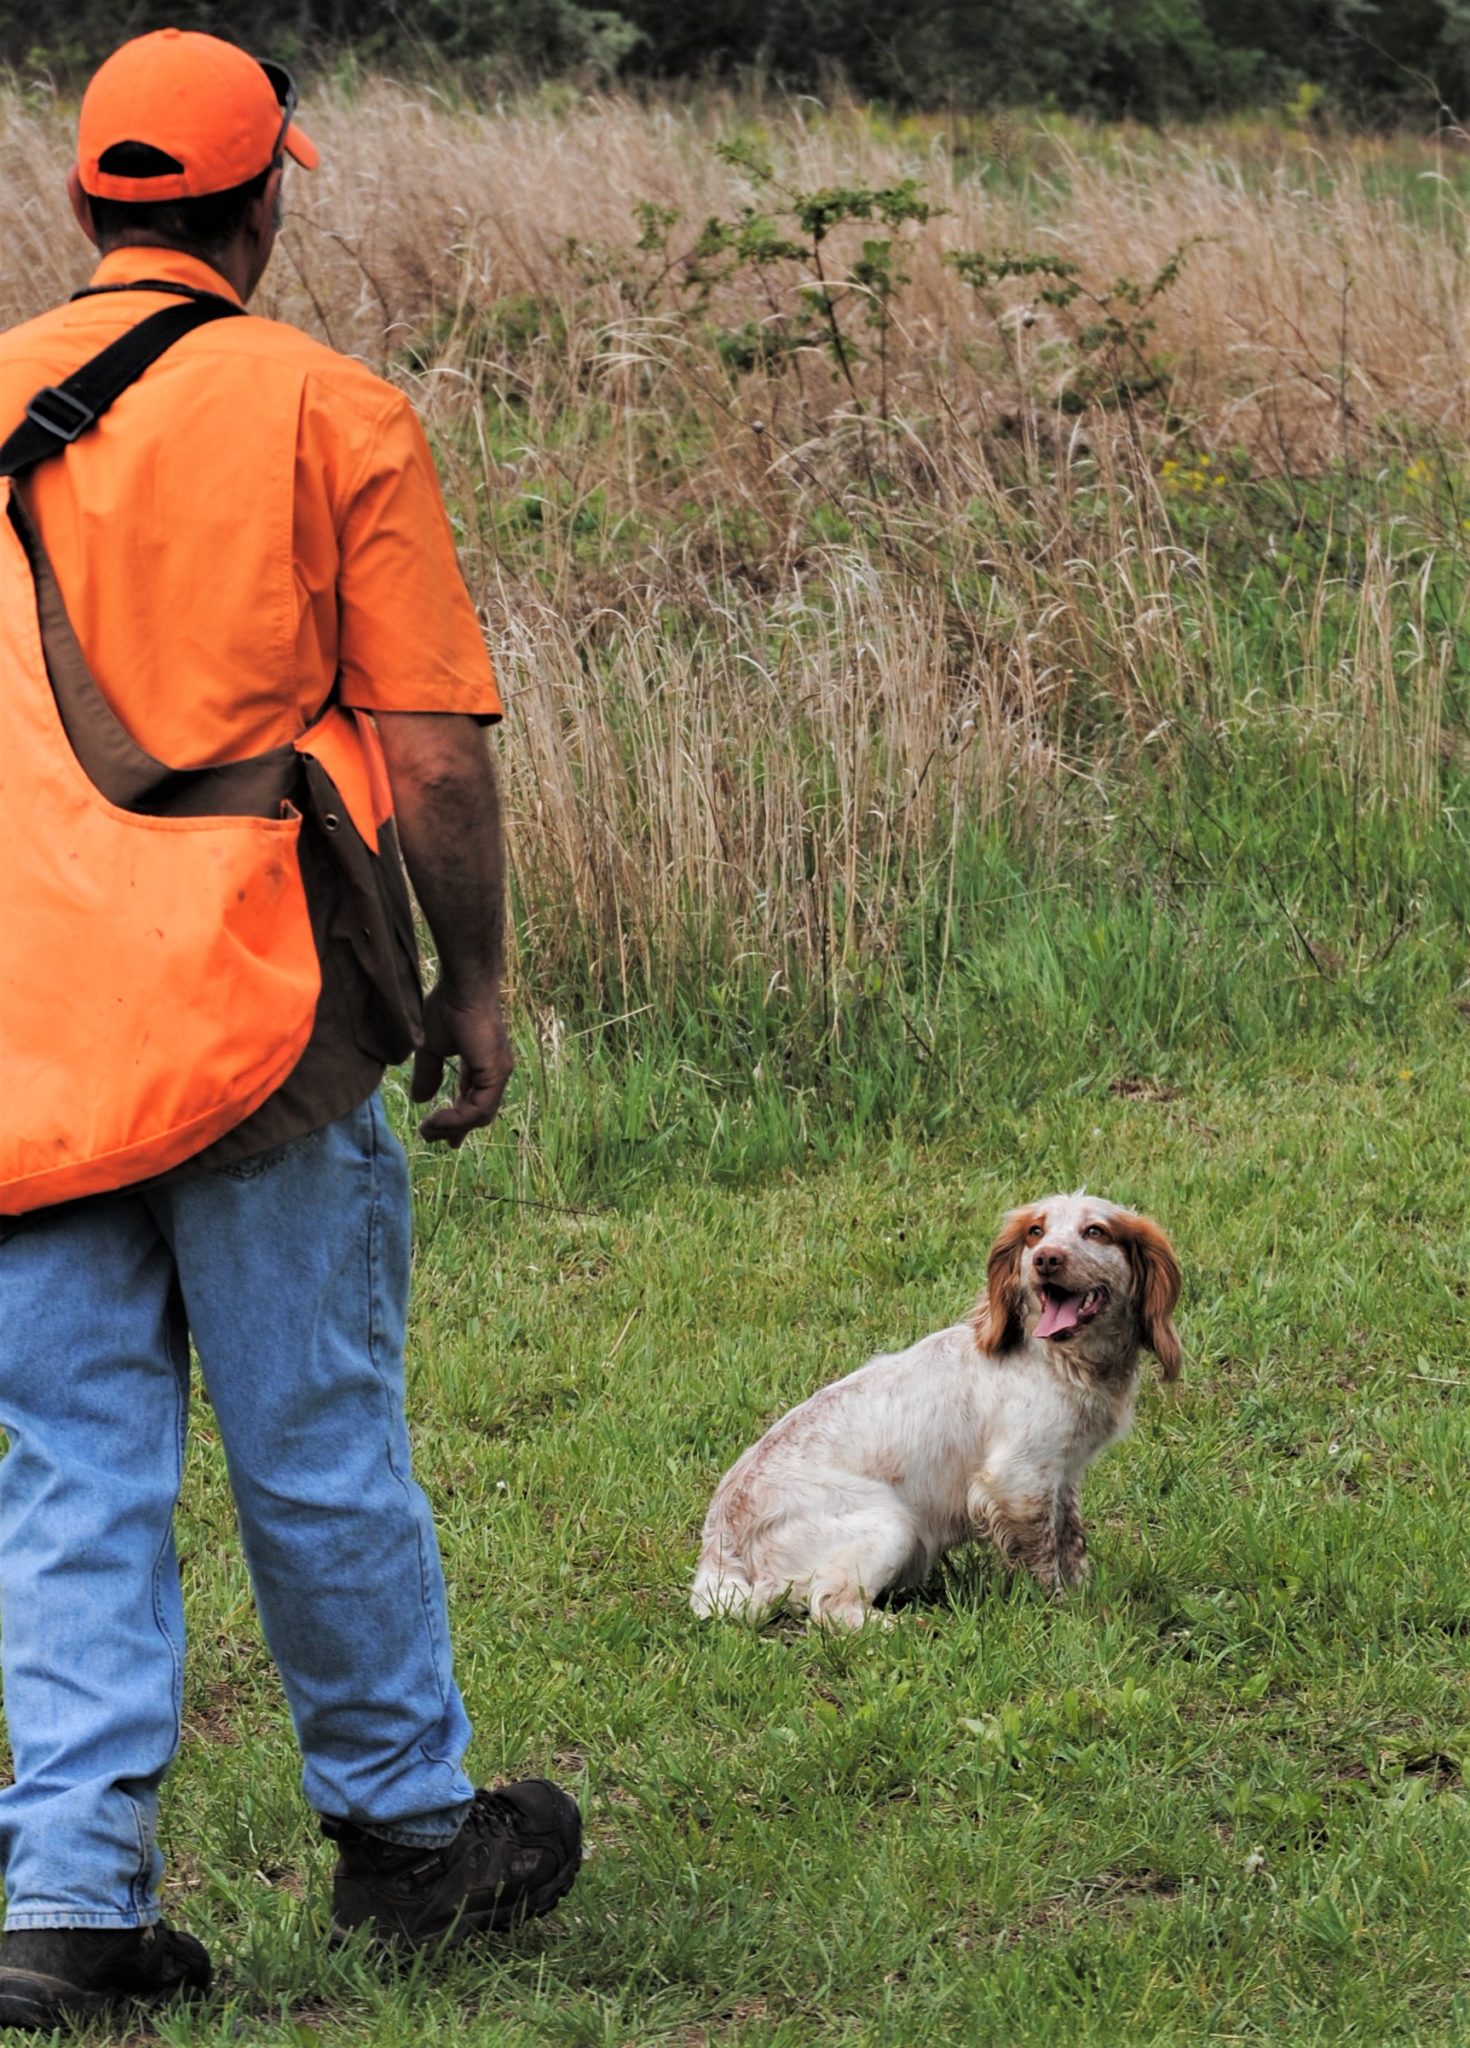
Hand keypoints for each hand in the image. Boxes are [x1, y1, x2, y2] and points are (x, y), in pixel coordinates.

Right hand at [409, 983, 513, 1145]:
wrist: (462, 989)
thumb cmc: (448, 1009)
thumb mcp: (431, 1048)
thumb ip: (428, 1074)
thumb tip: (419, 1100)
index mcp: (483, 1064)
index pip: (473, 1099)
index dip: (457, 1117)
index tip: (438, 1131)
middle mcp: (495, 1071)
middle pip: (478, 1112)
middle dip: (455, 1128)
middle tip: (432, 1137)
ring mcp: (498, 1073)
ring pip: (479, 1115)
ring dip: (452, 1127)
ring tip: (428, 1130)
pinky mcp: (495, 1074)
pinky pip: (478, 1108)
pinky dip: (457, 1119)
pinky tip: (437, 1120)